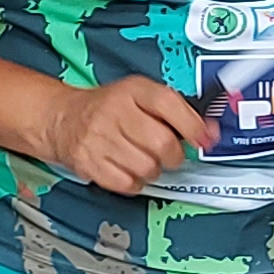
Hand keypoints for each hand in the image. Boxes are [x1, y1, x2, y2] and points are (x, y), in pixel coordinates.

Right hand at [30, 76, 212, 195]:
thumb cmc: (109, 109)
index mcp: (132, 90)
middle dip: (173, 155)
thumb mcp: (140, 95)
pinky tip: (128, 168)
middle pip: (162, 143)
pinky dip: (134, 182)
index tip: (205, 138)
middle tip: (168, 153)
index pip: (169, 104)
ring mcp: (99, 138)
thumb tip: (210, 132)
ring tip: (143, 158)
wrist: (63, 119)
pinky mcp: (89, 162)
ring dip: (152, 169)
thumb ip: (176, 110)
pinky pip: (127, 183)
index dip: (192, 125)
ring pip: (147, 167)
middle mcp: (114, 111)